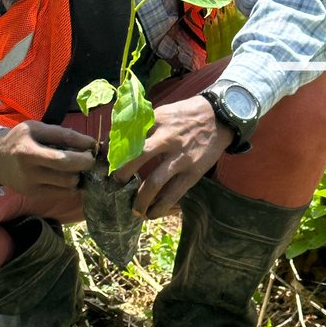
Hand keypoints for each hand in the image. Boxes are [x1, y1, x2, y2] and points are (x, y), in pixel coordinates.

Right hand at [0, 120, 95, 204]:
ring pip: (68, 185)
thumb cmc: (19, 139)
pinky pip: (62, 193)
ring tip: (75, 166)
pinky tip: (67, 174)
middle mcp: (29, 171)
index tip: (93, 145)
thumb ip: (63, 134)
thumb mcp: (37, 128)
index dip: (83, 149)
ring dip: (78, 175)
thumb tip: (91, 143)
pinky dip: (70, 184)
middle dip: (85, 164)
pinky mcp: (34, 195)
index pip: (62, 154)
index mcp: (28, 151)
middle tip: (88, 157)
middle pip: (68, 172)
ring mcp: (31, 186)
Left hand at [114, 95, 232, 219]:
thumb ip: (144, 127)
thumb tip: (119, 142)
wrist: (219, 117)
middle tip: (114, 183)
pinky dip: (160, 207)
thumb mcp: (163, 112)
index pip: (128, 137)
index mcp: (156, 121)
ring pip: (154, 182)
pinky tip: (151, 214)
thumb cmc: (185, 116)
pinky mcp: (193, 172)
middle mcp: (167, 139)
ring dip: (140, 198)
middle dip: (121, 174)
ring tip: (133, 208)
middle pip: (137, 158)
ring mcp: (181, 158)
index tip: (105, 162)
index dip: (113, 151)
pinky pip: (174, 193)